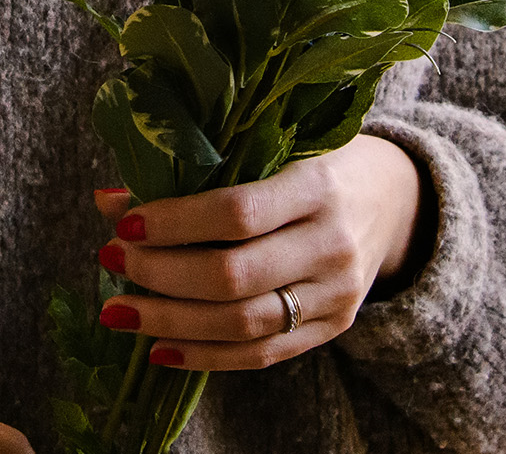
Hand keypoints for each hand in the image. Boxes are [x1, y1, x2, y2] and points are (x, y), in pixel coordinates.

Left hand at [91, 135, 423, 371]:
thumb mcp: (273, 148)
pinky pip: (260, 355)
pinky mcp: (332, 328)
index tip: (124, 224)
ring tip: (118, 312)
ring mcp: (336, 294)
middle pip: (233, 277)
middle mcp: (332, 244)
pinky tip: (158, 349)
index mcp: (318, 186)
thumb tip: (108, 202)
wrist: (397, 200)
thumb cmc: (317, 160)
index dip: (175, 223)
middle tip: (110, 261)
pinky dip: (203, 357)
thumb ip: (201, 171)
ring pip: (242, 325)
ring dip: (169, 322)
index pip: (237, 213)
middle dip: (159, 274)